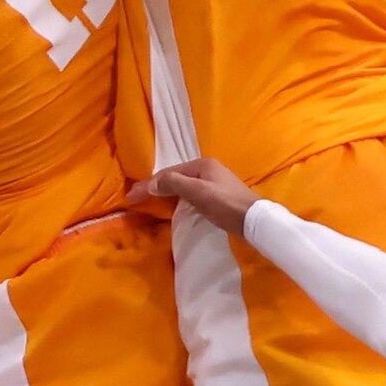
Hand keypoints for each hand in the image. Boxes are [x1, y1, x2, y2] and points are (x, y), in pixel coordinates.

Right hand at [143, 158, 259, 235]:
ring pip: (183, 184)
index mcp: (202, 164)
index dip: (148, 184)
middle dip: (155, 185)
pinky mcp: (218, 194)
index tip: (130, 196)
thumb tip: (151, 183)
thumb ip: (174, 184)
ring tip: (150, 200)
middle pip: (175, 176)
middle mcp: (208, 168)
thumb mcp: (198, 193)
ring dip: (166, 191)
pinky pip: (191, 192)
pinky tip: (173, 204)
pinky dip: (177, 197)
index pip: (168, 173)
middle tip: (136, 197)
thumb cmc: (226, 205)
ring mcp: (214, 181)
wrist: (255, 221)